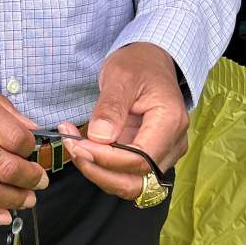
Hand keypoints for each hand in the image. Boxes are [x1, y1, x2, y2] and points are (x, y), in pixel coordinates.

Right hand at [0, 47, 45, 225]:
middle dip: (30, 178)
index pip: (14, 137)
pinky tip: (0, 215)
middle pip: (4, 167)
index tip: (33, 148)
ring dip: (13, 199)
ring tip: (27, 198)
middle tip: (39, 179)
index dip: (32, 147)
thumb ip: (0, 107)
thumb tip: (31, 129)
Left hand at [59, 43, 188, 201]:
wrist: (150, 62)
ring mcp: (164, 153)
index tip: (77, 144)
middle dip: (99, 170)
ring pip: (131, 182)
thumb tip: (99, 138)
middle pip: (137, 179)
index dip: (106, 159)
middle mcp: (173, 144)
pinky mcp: (150, 155)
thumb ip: (110, 108)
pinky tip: (84, 147)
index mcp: (170, 122)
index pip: (140, 159)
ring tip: (74, 145)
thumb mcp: (120, 77)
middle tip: (72, 147)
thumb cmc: (138, 65)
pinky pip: (126, 173)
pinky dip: (102, 167)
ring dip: (98, 171)